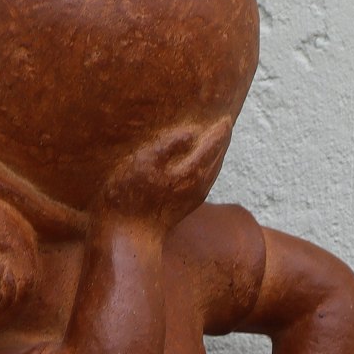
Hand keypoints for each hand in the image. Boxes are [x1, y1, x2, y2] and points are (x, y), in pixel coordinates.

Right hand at [95, 119, 231, 229]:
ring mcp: (191, 199)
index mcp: (192, 172)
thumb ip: (170, 145)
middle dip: (221, 142)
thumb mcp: (145, 162)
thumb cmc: (130, 196)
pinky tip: (199, 165)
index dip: (219, 131)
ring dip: (215, 156)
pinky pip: (202, 182)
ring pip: (210, 172)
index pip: (213, 146)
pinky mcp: (182, 207)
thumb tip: (193, 132)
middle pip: (216, 159)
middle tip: (225, 124)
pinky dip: (206, 168)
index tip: (226, 117)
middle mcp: (198, 186)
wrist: (127, 236)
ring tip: (217, 141)